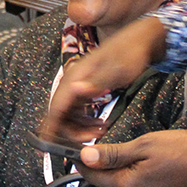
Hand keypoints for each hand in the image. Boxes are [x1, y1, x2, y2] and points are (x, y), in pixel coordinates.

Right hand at [39, 16, 166, 142]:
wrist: (140, 40)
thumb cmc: (130, 53)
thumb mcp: (117, 70)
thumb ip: (96, 83)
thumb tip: (75, 90)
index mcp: (75, 76)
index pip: (55, 107)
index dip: (50, 128)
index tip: (47, 146)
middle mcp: (72, 81)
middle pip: (60, 114)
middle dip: (72, 131)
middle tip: (92, 138)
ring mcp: (78, 85)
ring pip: (68, 114)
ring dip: (80, 128)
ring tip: (101, 131)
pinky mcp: (85, 88)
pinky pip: (78, 110)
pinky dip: (86, 121)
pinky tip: (100, 124)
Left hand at [75, 129, 186, 186]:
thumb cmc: (184, 152)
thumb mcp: (145, 145)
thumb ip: (113, 154)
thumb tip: (85, 156)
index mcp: (127, 185)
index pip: (93, 177)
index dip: (83, 164)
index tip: (76, 154)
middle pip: (111, 186)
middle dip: (107, 170)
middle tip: (111, 151)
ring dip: (128, 179)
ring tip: (141, 161)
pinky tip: (157, 175)